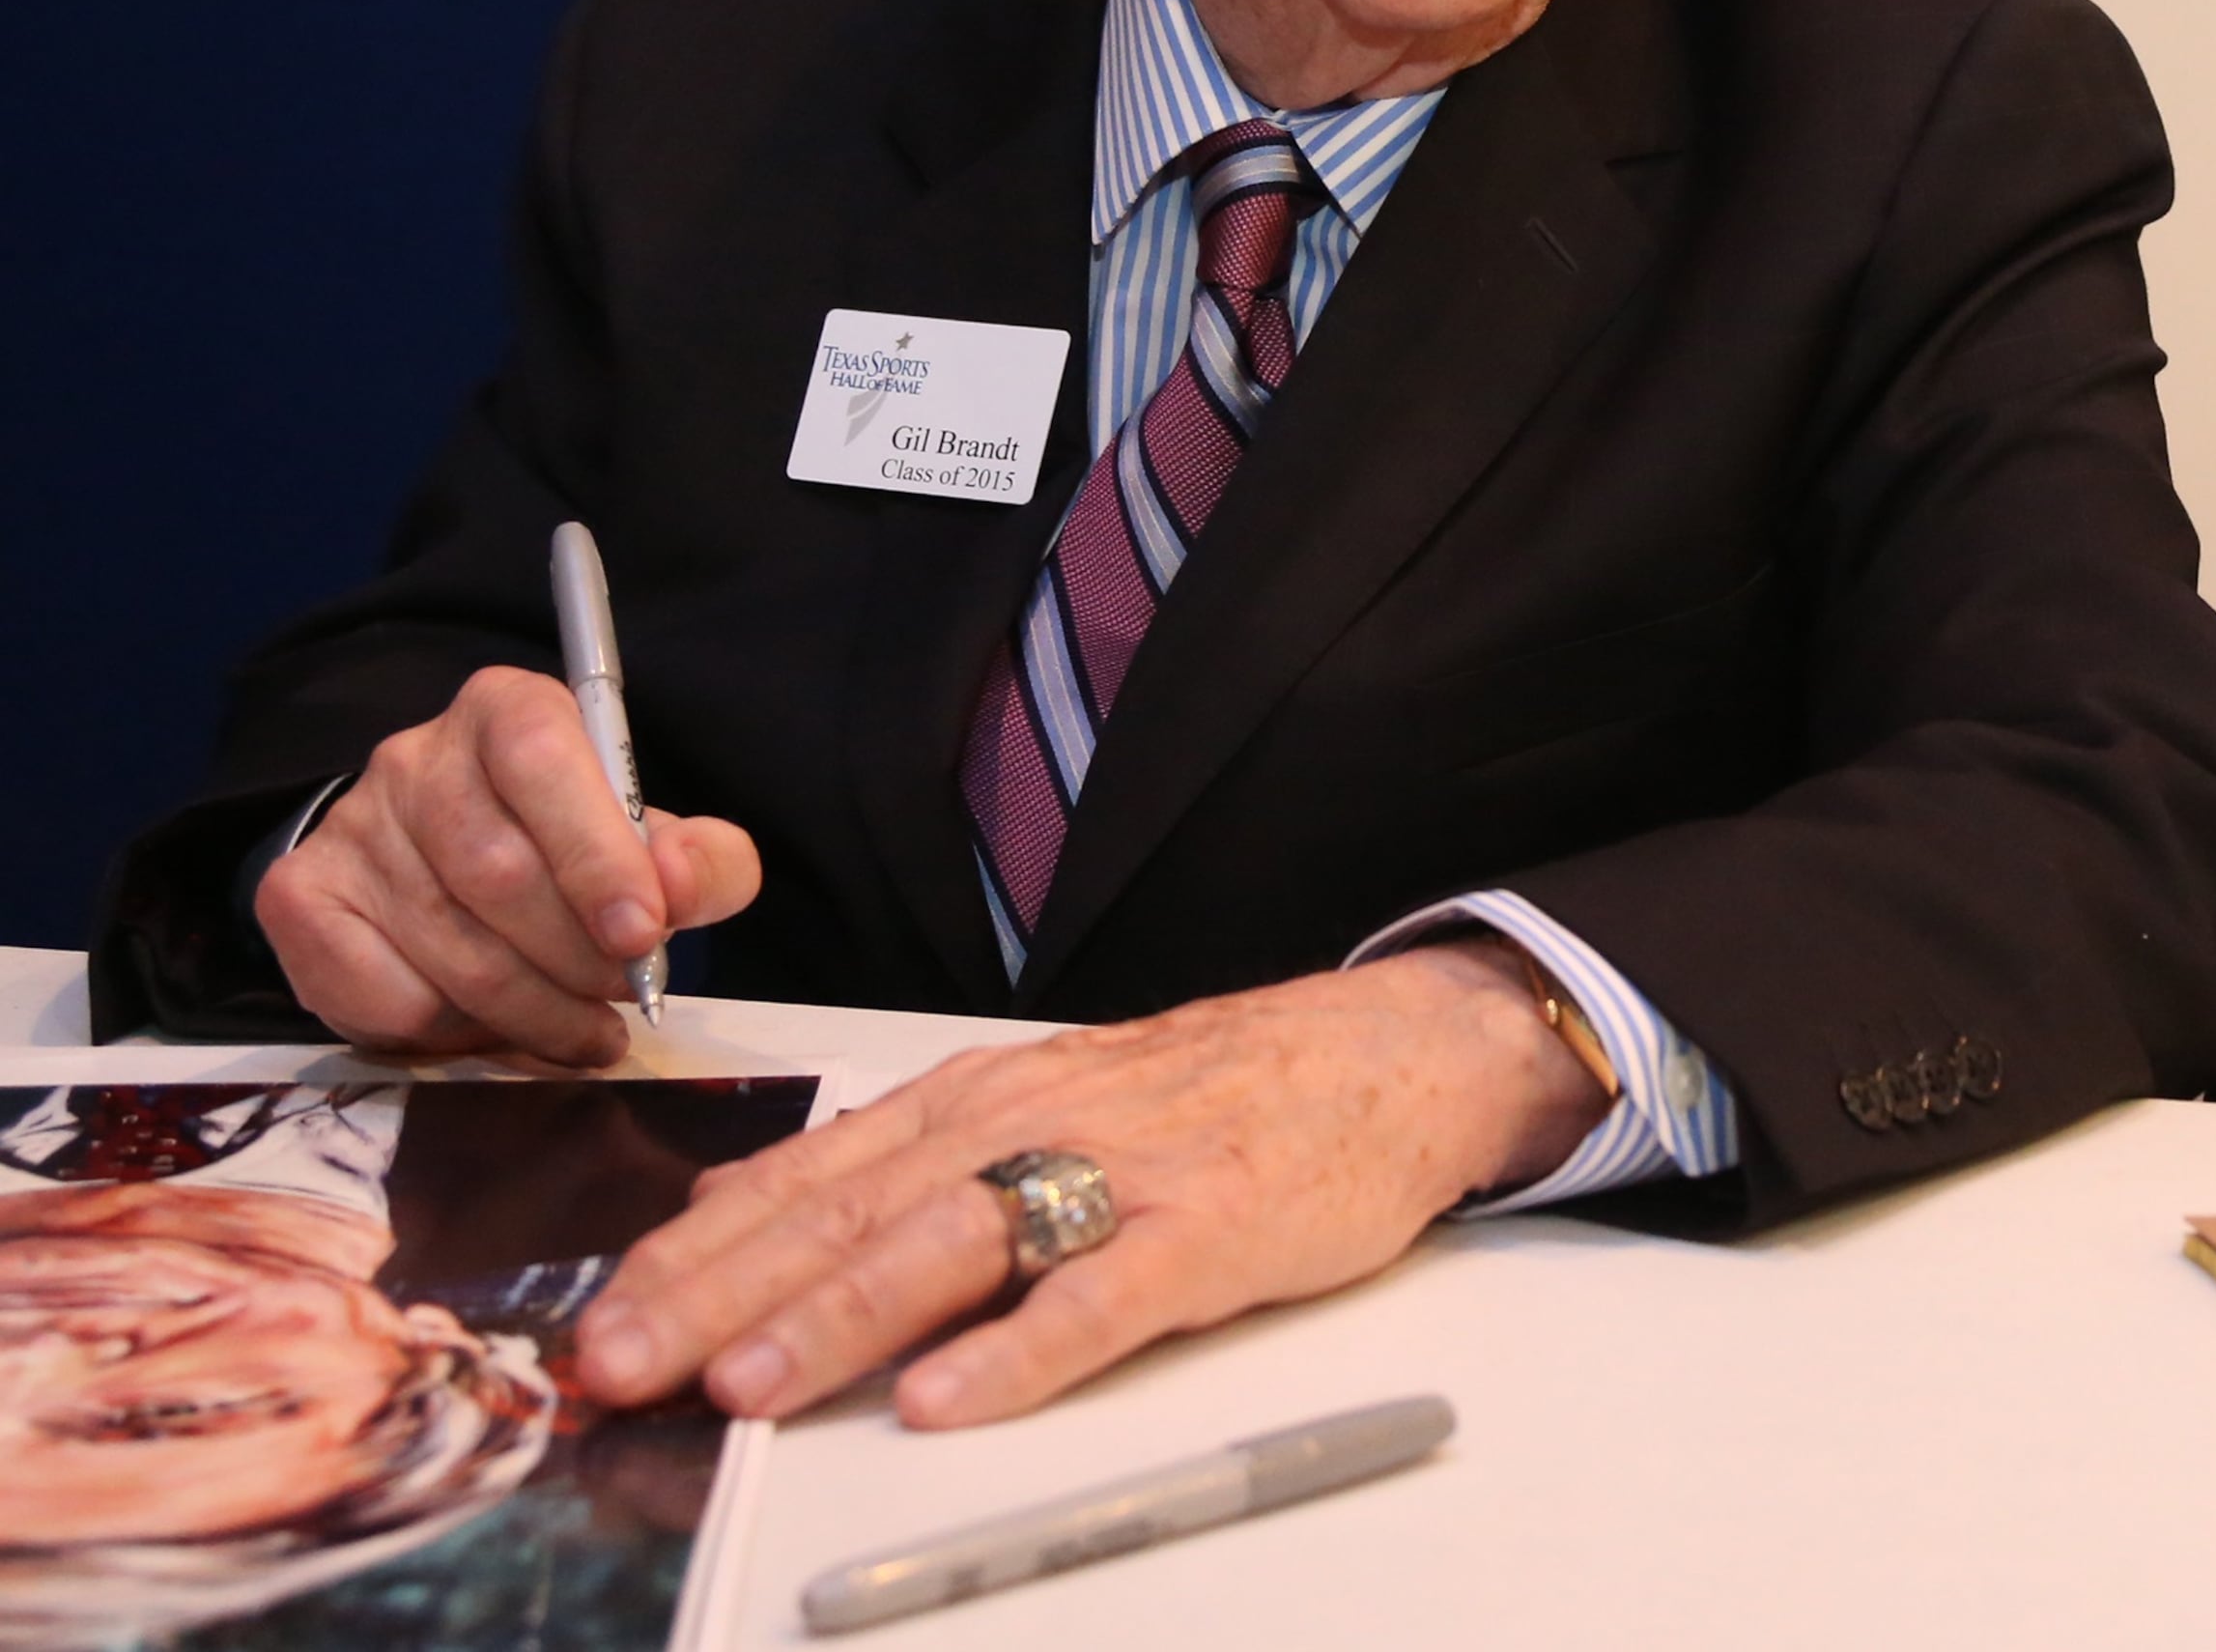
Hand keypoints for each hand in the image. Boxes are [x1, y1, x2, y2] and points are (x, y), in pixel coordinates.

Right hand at [252, 666, 761, 1068]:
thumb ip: (699, 861)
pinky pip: (387, 997)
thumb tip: (677, 886)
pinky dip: (457, 1034)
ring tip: (582, 1032)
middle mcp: (415, 757)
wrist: (443, 866)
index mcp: (508, 711)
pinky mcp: (301, 898)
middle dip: (576, 957)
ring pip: (448, 948)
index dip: (597, 855)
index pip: (544, 761)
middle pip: (497, 871)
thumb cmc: (569, 851)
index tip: (643, 934)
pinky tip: (496, 1030)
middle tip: (622, 998)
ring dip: (533, 1012)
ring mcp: (350, 826)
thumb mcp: (654, 843)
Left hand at [575, 944, 1611, 1427]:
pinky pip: (1103, 1294)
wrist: (1383, 1053)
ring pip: (954, 1244)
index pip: (802, 1179)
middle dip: (720, 1295)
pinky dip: (1024, 1349)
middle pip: (849, 1212)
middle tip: (619, 1368)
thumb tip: (742, 1227)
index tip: (595, 1324)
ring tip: (748, 1385)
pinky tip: (954, 1399)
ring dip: (840, 1317)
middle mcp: (1027, 1121)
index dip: (691, 1255)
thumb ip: (903, 1167)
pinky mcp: (1210, 1228)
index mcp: (972, 1101)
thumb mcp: (1038, 1104)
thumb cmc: (1204, 1097)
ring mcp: (1121, 1172)